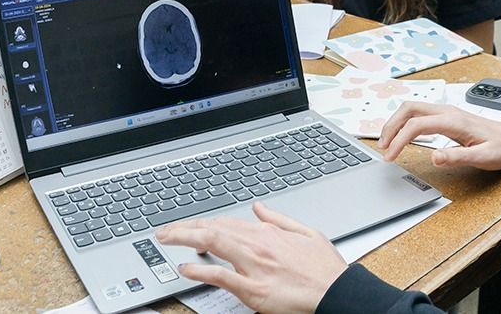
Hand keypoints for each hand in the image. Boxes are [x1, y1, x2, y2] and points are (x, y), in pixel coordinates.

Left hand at [154, 201, 345, 313]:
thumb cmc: (325, 268)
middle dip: (184, 228)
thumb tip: (258, 207)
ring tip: (165, 239)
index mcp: (269, 233)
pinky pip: (222, 276)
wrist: (337, 292)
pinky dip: (201, 270)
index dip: (202, 222)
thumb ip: (279, 219)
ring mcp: (255, 267)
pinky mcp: (254, 290)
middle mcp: (258, 246)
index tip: (186, 226)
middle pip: (213, 229)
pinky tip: (185, 267)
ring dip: (185, 238)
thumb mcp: (307, 233)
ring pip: (213, 243)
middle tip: (163, 231)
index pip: (226, 223)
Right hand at [378, 101, 500, 169]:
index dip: (399, 140)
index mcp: (453, 121)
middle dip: (391, 126)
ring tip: (386, 142)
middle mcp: (446, 111)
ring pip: (411, 108)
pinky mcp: (444, 115)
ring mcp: (445, 111)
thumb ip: (459, 157)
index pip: (416, 125)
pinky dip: (403, 122)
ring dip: (395, 122)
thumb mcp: (483, 157)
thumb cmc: (499, 148)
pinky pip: (418, 113)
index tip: (390, 157)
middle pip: (408, 109)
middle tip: (382, 147)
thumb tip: (434, 157)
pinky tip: (401, 135)